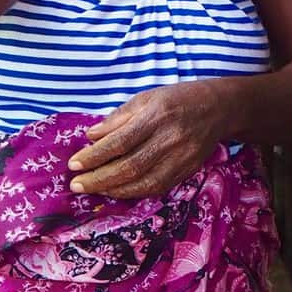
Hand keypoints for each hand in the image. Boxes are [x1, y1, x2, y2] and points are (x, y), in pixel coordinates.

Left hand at [67, 80, 226, 198]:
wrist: (217, 108)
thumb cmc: (175, 100)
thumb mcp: (144, 99)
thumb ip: (117, 119)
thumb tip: (90, 137)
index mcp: (157, 116)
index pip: (121, 141)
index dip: (95, 156)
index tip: (73, 164)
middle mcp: (171, 139)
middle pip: (130, 166)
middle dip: (99, 179)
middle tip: (76, 184)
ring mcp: (182, 157)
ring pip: (144, 182)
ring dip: (114, 190)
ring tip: (92, 189)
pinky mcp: (187, 170)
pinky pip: (157, 188)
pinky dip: (133, 192)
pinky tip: (116, 190)